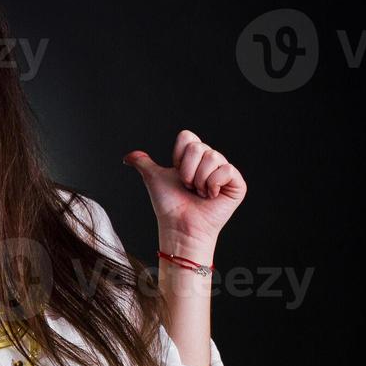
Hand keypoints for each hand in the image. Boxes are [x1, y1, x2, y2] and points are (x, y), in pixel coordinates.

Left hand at [124, 130, 246, 259]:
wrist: (179, 226)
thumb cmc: (169, 205)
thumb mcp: (153, 178)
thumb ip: (143, 163)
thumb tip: (128, 156)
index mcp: (194, 157)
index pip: (188, 138)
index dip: (178, 157)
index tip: (177, 174)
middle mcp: (211, 162)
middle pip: (199, 147)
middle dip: (187, 171)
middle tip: (188, 187)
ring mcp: (225, 172)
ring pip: (213, 157)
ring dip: (199, 180)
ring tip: (199, 193)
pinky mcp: (237, 184)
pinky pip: (227, 170)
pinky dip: (213, 184)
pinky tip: (211, 196)